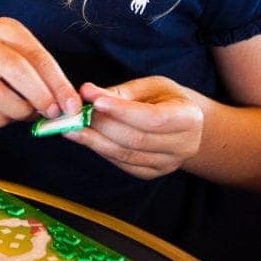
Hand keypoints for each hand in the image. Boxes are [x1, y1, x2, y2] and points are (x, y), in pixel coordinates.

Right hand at [0, 17, 80, 127]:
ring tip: (26, 114)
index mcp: (4, 29)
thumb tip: (69, 105)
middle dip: (41, 96)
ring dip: (20, 112)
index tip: (73, 105)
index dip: (59, 84)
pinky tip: (3, 116)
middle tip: (53, 113)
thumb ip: (44, 77)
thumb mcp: (20, 58)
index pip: (38, 56)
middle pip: (17, 70)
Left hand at [64, 79, 203, 179]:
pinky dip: (102, 151)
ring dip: (95, 141)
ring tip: (72, 128)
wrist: (186, 124)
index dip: (122, 111)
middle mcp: (183, 146)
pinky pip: (123, 164)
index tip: (94, 101)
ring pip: (126, 155)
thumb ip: (121, 92)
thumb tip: (87, 91)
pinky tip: (87, 139)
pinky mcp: (152, 173)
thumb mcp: (152, 87)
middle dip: (102, 126)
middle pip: (136, 139)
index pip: (152, 118)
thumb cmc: (167, 99)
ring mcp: (168, 164)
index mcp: (189, 118)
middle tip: (75, 113)